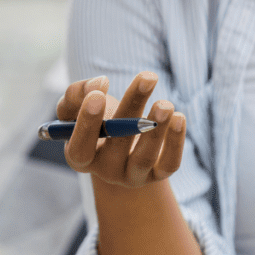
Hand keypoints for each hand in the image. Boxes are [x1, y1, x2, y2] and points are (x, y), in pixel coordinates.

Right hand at [56, 71, 185, 188]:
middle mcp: (106, 171)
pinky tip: (179, 117)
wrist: (121, 142)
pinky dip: (175, 142)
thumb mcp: (76, 105)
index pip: (80, 148)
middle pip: (117, 144)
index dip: (87, 124)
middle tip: (147, 79)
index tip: (98, 95)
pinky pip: (169, 163)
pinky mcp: (157, 173)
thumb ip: (77, 93)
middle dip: (131, 108)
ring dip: (156, 129)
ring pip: (145, 157)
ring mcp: (132, 175)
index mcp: (80, 158)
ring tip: (165, 104)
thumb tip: (101, 83)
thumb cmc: (96, 118)